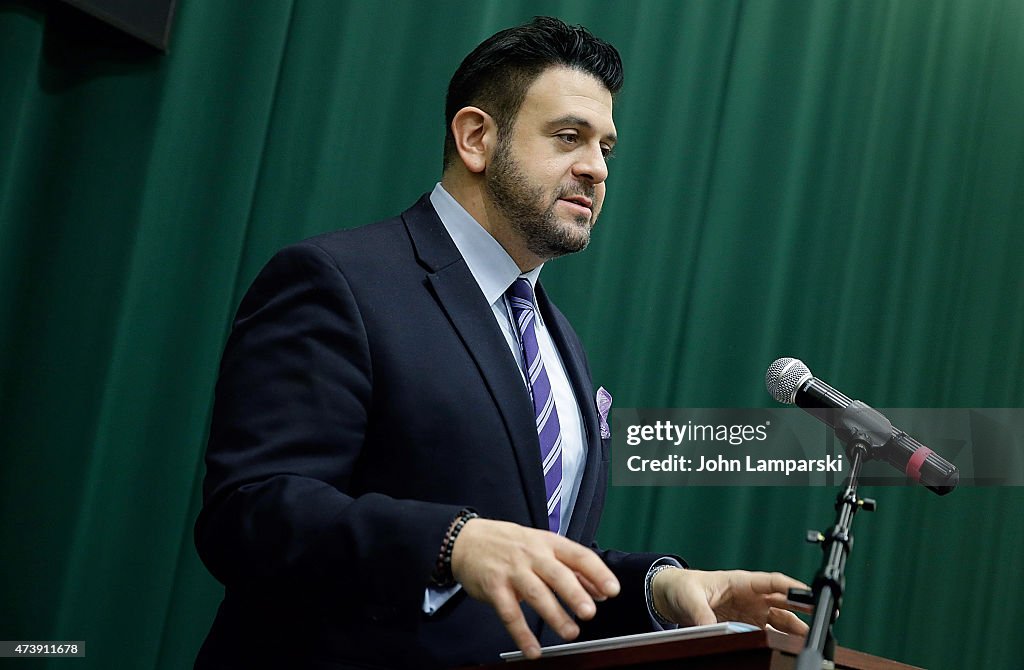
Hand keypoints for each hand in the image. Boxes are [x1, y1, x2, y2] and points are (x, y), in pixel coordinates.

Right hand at [450, 518, 620, 658]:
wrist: (467, 540)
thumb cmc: (508, 544)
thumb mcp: (542, 546)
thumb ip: (571, 568)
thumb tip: (599, 590)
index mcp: (549, 543)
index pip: (579, 556)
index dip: (597, 573)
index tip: (612, 590)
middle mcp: (532, 555)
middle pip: (557, 574)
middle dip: (575, 594)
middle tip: (589, 612)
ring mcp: (512, 571)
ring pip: (536, 593)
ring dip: (554, 615)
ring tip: (570, 633)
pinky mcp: (494, 587)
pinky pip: (510, 613)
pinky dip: (522, 633)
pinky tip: (533, 648)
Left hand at [651, 568, 809, 634]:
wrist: (670, 596)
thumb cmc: (682, 588)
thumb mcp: (690, 599)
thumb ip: (702, 615)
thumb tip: (710, 628)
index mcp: (740, 582)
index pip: (772, 582)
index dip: (792, 587)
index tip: (809, 594)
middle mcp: (750, 596)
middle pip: (783, 601)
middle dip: (803, 607)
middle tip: (822, 614)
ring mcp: (750, 611)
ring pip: (779, 619)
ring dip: (794, 627)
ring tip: (808, 637)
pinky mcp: (745, 625)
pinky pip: (767, 632)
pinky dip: (778, 638)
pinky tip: (787, 646)